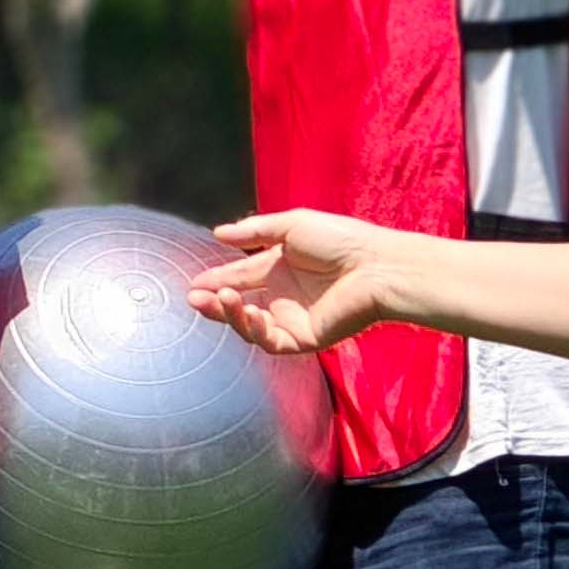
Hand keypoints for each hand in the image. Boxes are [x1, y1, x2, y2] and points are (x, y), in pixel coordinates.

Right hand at [188, 208, 401, 351]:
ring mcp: (293, 319)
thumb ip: (253, 231)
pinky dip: (256, 331)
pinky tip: (251, 313)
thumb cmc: (340, 240)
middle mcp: (283, 296)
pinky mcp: (305, 338)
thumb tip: (217, 233)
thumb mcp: (291, 225)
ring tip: (223, 299)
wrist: (375, 266)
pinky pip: (272, 342)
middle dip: (214, 303)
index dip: (216, 279)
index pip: (240, 277)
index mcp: (279, 269)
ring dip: (231, 315)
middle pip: (239, 306)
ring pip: (250, 327)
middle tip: (194, 298)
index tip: (193, 283)